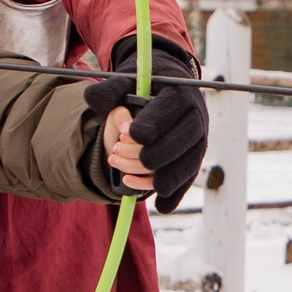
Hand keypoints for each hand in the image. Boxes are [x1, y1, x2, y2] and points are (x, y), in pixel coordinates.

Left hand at [84, 37, 208, 210]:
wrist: (164, 95)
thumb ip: (109, 91)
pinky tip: (161, 206)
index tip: (126, 134)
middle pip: (180, 141)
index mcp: (179, 94)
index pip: (169, 111)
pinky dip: (175, 195)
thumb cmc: (142, 91)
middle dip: (149, 154)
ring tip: (125, 177)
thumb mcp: (124, 84)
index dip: (149, 125)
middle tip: (117, 154)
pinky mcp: (194, 160)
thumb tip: (94, 100)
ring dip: (156, 176)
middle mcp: (195, 118)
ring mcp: (198, 142)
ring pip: (185, 164)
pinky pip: (187, 180)